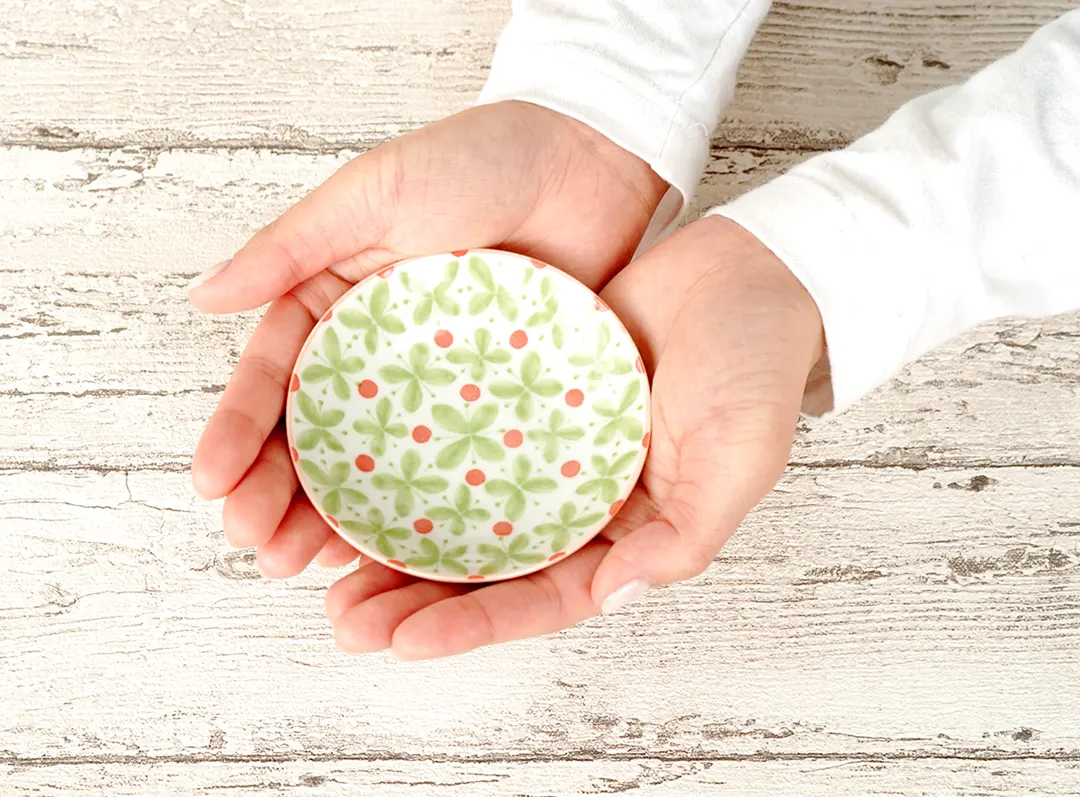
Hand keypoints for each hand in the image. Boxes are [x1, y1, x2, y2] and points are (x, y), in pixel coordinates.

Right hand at [189, 102, 667, 573]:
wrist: (593, 158)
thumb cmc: (481, 158)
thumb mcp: (371, 192)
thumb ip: (289, 248)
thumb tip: (201, 297)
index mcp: (336, 307)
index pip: (274, 380)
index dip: (238, 433)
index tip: (210, 484)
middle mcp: (377, 359)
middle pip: (313, 441)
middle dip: (274, 496)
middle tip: (253, 545)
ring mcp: (436, 392)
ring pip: (373, 471)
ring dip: (330, 522)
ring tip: (297, 567)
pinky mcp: (496, 411)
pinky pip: (450, 474)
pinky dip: (415, 518)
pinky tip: (383, 556)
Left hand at [325, 216, 824, 658]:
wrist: (744, 272)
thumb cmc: (757, 366)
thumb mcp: (742, 458)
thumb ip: (686, 534)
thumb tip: (614, 593)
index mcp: (628, 530)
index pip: (544, 595)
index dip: (475, 625)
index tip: (403, 644)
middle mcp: (578, 499)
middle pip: (487, 566)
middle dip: (415, 602)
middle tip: (343, 621)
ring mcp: (547, 449)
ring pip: (461, 509)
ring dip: (397, 542)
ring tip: (326, 568)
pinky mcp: (521, 396)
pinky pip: (460, 436)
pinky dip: (412, 461)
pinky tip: (357, 476)